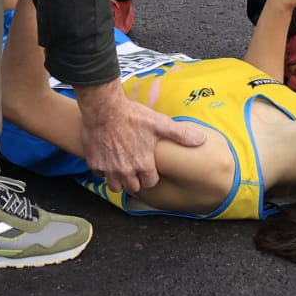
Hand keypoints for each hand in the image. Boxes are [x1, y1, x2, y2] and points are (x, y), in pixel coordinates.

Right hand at [74, 81, 204, 193]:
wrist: (104, 108)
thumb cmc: (133, 116)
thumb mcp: (160, 123)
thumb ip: (181, 135)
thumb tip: (201, 140)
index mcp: (143, 164)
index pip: (150, 183)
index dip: (150, 176)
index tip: (149, 168)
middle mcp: (126, 171)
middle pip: (133, 187)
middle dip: (136, 181)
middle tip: (136, 169)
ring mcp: (109, 168)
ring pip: (115, 186)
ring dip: (119, 180)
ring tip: (122, 168)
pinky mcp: (95, 162)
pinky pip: (100, 174)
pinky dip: (104, 170)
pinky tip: (108, 159)